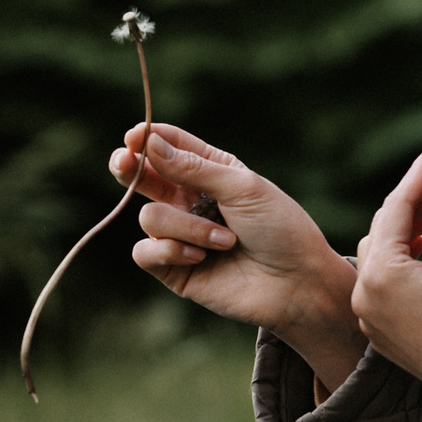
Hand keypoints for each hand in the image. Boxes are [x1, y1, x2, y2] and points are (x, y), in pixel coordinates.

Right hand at [110, 122, 365, 387]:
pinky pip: (145, 252)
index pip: (169, 146)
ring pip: (149, 217)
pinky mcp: (174, 269)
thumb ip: (194, 167)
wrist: (297, 284)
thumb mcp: (242, 188)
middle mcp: (189, 200)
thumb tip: (150, 142)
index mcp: (209, 172)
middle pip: (143, 176)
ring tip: (225, 241)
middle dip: (128, 167)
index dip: (148, 138)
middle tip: (123, 161)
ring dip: (186, 228)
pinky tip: (200, 258)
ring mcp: (180, 234)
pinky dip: (171, 251)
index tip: (136, 137)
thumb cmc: (280, 229)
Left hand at [352, 143, 421, 417]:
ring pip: (379, 254)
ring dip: (406, 230)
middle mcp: (363, 292)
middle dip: (414, 201)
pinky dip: (400, 261)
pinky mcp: (378, 329)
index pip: (396, 207)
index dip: (420, 174)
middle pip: (383, 227)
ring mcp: (367, 314)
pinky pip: (381, 282)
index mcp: (381, 273)